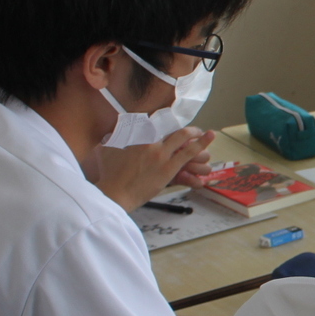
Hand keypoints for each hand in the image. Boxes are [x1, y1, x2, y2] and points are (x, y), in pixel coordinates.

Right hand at [97, 128, 213, 210]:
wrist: (115, 193)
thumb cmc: (109, 175)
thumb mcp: (106, 150)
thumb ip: (111, 139)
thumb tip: (108, 134)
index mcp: (137, 136)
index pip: (157, 123)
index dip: (168, 122)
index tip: (174, 125)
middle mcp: (151, 142)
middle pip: (173, 129)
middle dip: (187, 129)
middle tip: (194, 132)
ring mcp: (161, 155)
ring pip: (184, 138)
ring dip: (198, 135)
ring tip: (207, 134)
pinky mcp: (168, 169)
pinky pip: (188, 155)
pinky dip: (199, 147)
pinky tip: (207, 145)